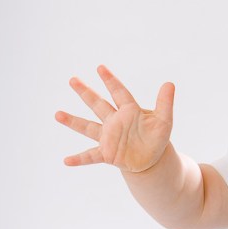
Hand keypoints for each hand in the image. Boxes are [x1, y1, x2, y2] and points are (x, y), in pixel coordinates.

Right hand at [55, 65, 174, 172]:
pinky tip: (66, 161)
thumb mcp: (164, 121)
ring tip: (57, 114)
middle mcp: (115, 121)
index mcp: (129, 111)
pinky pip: (91, 155)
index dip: (110, 81)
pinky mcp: (107, 153)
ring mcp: (108, 137)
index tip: (100, 67)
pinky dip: (79, 159)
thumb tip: (169, 83)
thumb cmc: (157, 137)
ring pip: (88, 127)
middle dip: (86, 93)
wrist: (151, 158)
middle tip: (72, 79)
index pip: (119, 92)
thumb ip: (165, 103)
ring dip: (73, 122)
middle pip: (98, 104)